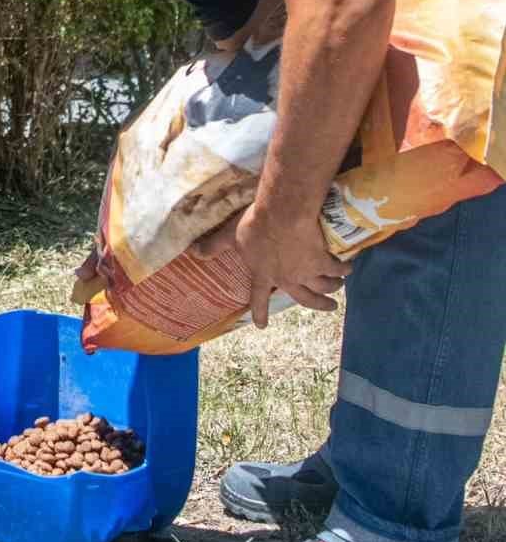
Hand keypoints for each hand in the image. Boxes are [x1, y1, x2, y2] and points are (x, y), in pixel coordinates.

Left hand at [196, 205, 344, 328]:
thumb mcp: (230, 236)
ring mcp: (307, 272)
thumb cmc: (254, 225)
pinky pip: (337, 269)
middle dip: (318, 305)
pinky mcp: (324, 260)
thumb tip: (192, 252)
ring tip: (338, 288)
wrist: (283, 215)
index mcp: (263, 275)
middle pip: (306, 299)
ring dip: (332, 289)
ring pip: (324, 287)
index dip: (260, 312)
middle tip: (329, 308)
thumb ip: (213, 246)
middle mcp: (288, 279)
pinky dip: (344, 269)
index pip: (258, 298)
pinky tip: (349, 267)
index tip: (262, 326)